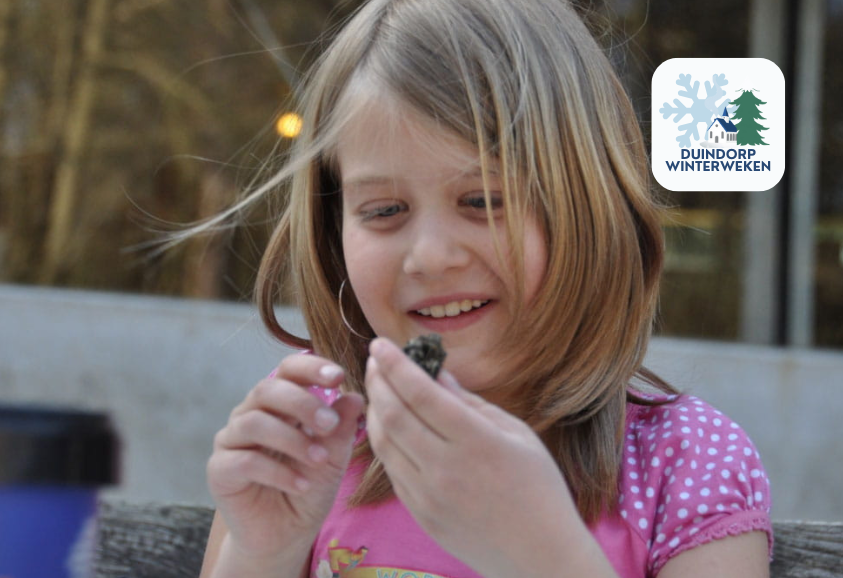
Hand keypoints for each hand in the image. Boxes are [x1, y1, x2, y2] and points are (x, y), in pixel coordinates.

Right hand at [206, 353, 364, 559]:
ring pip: (254, 422)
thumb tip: (355, 397)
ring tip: (320, 460)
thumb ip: (341, 428)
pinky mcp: (219, 471)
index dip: (310, 367)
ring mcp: (231, 441)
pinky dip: (278, 472)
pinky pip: (244, 461)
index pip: (287, 370)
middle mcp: (250, 414)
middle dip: (302, 403)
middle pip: (267, 389)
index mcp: (279, 403)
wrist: (287, 535)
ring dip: (292, 439)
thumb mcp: (334, 457)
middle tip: (330, 424)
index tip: (338, 376)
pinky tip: (301, 485)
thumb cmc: (309, 488)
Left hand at [364, 338, 598, 577]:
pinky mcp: (420, 514)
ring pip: (384, 442)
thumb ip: (471, 403)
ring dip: (374, 409)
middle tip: (374, 359)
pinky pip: (392, 469)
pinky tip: (388, 424)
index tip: (380, 343)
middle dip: (377, 380)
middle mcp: (445, 468)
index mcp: (476, 442)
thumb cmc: (538, 487)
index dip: (396, 364)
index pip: (421, 394)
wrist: (539, 555)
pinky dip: (384, 441)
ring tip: (378, 387)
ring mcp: (428, 495)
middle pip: (393, 414)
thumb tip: (436, 373)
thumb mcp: (516, 434)